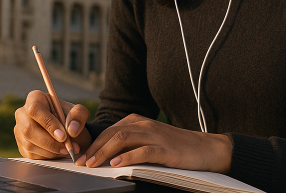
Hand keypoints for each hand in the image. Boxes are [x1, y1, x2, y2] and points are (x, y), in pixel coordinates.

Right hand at [14, 90, 92, 158]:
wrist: (66, 131)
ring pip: (30, 144)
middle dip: (50, 142)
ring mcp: (19, 130)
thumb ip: (78, 116)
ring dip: (51, 151)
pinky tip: (59, 153)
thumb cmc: (69, 117)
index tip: (63, 136)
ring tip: (68, 150)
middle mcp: (22, 113)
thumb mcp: (78, 112)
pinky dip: (48, 157)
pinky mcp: (22, 145)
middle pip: (29, 129)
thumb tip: (71, 130)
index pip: (35, 110)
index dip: (48, 124)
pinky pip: (32, 155)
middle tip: (67, 148)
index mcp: (35, 98)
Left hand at [75, 114, 231, 172]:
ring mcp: (154, 135)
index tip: (80, 156)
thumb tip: (106, 156)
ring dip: (104, 152)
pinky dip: (127, 157)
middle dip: (93, 149)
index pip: (108, 130)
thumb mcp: (149, 140)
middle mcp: (143, 124)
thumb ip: (130, 143)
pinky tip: (116, 164)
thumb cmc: (175, 147)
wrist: (205, 148)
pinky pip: (142, 150)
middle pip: (112, 133)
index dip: (92, 143)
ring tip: (93, 164)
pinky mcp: (165, 148)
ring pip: (122, 139)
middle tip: (81, 162)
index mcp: (137, 121)